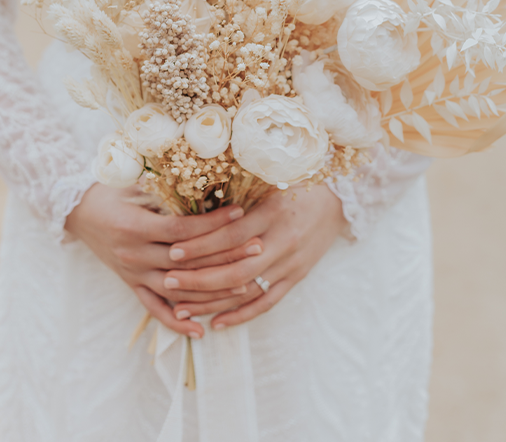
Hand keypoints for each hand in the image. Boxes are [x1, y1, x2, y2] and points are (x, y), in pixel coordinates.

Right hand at [65, 184, 262, 338]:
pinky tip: (201, 331)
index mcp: (135, 227)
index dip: (213, 225)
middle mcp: (134, 255)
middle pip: (186, 262)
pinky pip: (155, 309)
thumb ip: (164, 188)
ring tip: (246, 285)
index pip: (182, 230)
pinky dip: (176, 323)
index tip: (241, 214)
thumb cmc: (110, 191)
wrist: (77, 212)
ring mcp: (133, 274)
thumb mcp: (133, 183)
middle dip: (224, 256)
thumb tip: (205, 179)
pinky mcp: (132, 285)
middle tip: (257, 247)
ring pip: (177, 291)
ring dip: (212, 291)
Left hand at [162, 184, 349, 329]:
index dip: (202, 245)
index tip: (173, 251)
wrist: (338, 198)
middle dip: (199, 279)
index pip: (232, 235)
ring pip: (247, 291)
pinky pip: (267, 302)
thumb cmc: (297, 184)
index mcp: (273, 213)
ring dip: (212, 302)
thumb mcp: (270, 181)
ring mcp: (292, 263)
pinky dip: (241, 315)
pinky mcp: (297, 277)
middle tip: (167, 281)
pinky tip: (216, 323)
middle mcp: (283, 241)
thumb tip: (195, 203)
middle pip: (236, 269)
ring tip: (180, 308)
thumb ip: (239, 194)